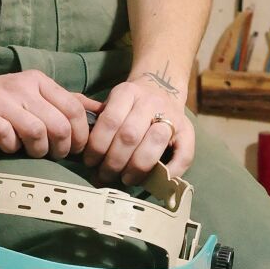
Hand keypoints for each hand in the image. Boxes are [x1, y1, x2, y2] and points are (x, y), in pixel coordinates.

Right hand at [0, 61, 95, 159]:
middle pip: (59, 124)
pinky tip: (7, 147)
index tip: (73, 149)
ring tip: (31, 152)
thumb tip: (101, 110)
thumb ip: (66, 101)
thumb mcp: (33, 94)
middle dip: (61, 148)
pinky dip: (11, 148)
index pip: (75, 109)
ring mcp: (1, 101)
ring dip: (38, 150)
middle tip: (53, 155)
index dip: (80, 135)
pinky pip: (7, 137)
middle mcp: (23, 87)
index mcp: (39, 82)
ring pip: (37, 132)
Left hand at [81, 68, 195, 178]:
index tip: (91, 163)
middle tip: (105, 176)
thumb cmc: (130, 106)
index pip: (110, 121)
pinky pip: (183, 155)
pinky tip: (156, 180)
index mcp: (127, 92)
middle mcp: (151, 101)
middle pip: (130, 135)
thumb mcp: (111, 103)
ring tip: (125, 179)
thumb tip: (80, 150)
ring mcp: (172, 116)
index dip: (98, 146)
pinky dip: (170, 171)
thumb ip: (97, 122)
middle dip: (114, 161)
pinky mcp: (188, 131)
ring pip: (154, 143)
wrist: (162, 88)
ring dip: (136, 167)